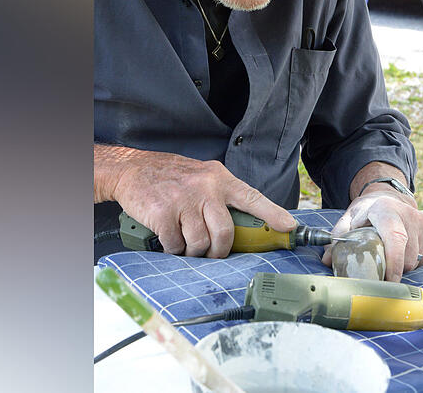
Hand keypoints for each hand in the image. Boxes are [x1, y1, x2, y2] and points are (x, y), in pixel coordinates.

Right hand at [94, 145, 295, 257]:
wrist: (133, 169)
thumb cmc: (172, 176)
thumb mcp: (202, 176)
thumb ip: (221, 196)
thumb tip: (243, 226)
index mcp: (219, 178)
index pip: (252, 197)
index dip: (273, 214)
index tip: (290, 228)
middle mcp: (205, 187)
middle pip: (225, 233)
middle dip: (220, 251)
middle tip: (212, 254)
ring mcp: (183, 200)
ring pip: (200, 243)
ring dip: (194, 252)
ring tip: (186, 245)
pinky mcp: (163, 214)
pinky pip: (176, 245)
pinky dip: (173, 249)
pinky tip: (169, 239)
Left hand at [322, 188, 422, 281]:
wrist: (387, 197)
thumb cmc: (366, 214)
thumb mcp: (349, 221)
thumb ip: (338, 239)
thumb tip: (328, 260)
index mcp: (386, 210)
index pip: (395, 239)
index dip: (394, 263)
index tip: (389, 281)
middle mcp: (409, 214)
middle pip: (406, 259)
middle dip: (392, 268)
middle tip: (380, 261)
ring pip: (417, 261)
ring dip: (402, 264)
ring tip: (391, 251)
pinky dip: (416, 260)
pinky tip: (405, 248)